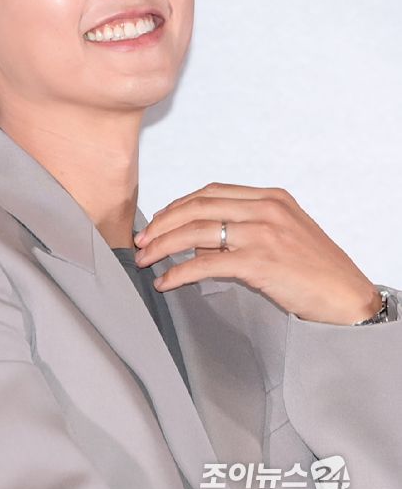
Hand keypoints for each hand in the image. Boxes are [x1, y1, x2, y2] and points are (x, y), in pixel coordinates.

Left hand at [133, 182, 381, 324]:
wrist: (347, 296)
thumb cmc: (316, 269)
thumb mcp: (282, 235)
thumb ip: (242, 231)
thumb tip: (198, 244)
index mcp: (271, 198)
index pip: (212, 192)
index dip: (179, 205)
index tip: (159, 220)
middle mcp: (265, 209)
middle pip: (197, 207)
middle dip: (162, 223)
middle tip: (141, 240)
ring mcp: (262, 233)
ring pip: (196, 232)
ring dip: (163, 246)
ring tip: (145, 260)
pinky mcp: (259, 262)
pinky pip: (206, 264)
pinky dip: (179, 272)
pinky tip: (166, 281)